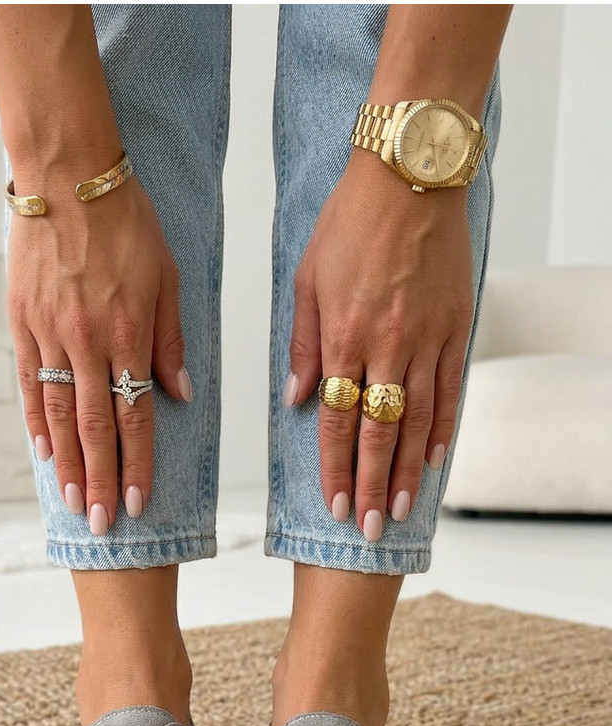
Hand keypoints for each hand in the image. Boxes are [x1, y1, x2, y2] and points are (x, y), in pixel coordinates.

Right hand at [7, 169, 189, 533]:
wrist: (67, 176)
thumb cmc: (128, 224)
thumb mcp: (168, 277)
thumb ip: (172, 341)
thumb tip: (181, 394)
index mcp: (130, 334)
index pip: (136, 415)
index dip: (138, 464)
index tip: (138, 503)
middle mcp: (88, 342)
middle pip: (95, 427)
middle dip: (101, 480)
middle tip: (102, 524)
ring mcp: (50, 335)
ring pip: (59, 414)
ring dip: (67, 464)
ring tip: (73, 501)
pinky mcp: (23, 323)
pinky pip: (29, 382)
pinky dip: (35, 421)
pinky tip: (41, 453)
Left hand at [286, 150, 474, 540]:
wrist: (409, 174)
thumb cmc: (349, 222)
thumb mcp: (306, 280)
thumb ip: (302, 346)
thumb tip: (293, 400)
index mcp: (342, 336)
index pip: (335, 420)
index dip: (334, 468)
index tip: (336, 506)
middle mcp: (385, 346)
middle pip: (378, 432)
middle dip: (373, 485)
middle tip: (373, 528)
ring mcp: (425, 339)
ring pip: (416, 419)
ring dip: (409, 469)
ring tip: (404, 507)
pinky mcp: (455, 326)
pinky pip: (450, 387)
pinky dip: (443, 426)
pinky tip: (436, 458)